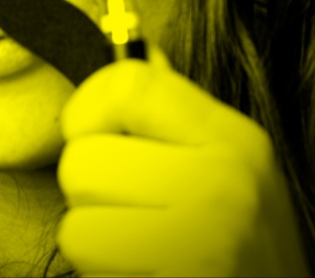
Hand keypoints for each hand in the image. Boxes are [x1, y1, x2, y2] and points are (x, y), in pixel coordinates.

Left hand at [56, 45, 310, 276]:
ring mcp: (203, 242)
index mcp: (232, 137)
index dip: (86, 105)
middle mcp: (224, 184)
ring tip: (136, 241)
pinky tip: (142, 268)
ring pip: (75, 223)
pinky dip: (102, 270)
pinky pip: (87, 263)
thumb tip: (133, 57)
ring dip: (94, 234)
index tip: (84, 129)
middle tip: (125, 204)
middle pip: (83, 160)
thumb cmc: (239, 236)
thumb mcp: (224, 160)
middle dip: (89, 187)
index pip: (127, 85)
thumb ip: (172, 109)